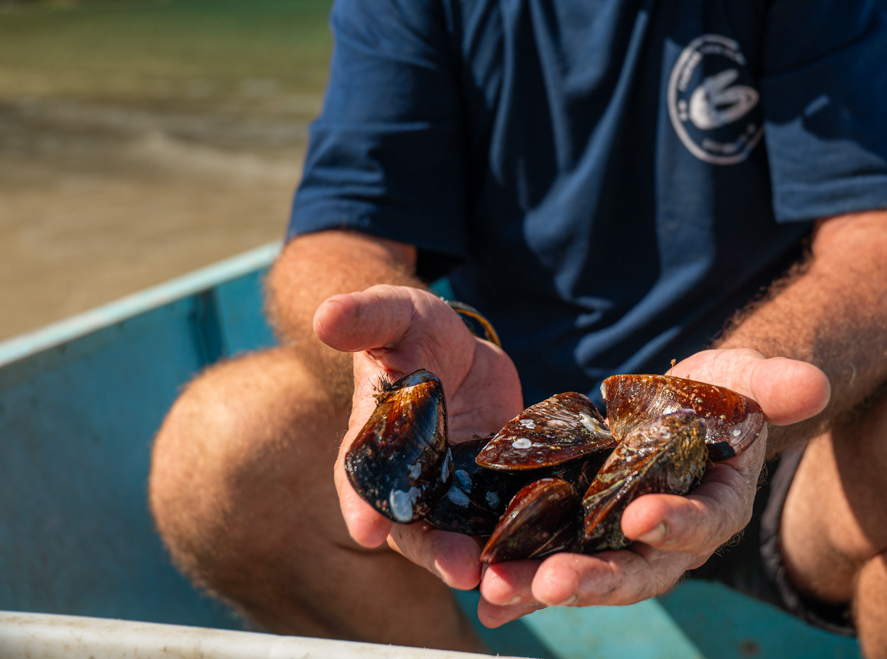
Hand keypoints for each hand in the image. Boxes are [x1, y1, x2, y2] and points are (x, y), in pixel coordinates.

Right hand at [317, 285, 522, 588]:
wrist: (458, 348)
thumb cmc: (411, 331)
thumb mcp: (393, 315)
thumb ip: (365, 318)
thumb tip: (324, 316)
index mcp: (373, 447)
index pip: (361, 482)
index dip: (362, 505)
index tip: (367, 529)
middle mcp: (411, 483)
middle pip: (419, 528)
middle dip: (438, 552)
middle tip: (460, 569)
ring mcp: (456, 492)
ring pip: (467, 537)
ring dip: (486, 561)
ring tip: (507, 579)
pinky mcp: (497, 491)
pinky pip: (511, 521)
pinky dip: (528, 541)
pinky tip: (554, 557)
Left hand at [476, 348, 828, 626]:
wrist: (684, 404)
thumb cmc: (723, 394)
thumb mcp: (748, 380)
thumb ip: (773, 386)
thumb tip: (812, 384)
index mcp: (717, 506)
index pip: (702, 522)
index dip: (676, 524)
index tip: (642, 518)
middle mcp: (668, 536)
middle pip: (635, 568)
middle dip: (594, 579)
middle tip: (550, 583)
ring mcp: (620, 537)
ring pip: (585, 571)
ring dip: (541, 584)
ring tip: (496, 590)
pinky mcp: (583, 526)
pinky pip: (552, 554)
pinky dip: (521, 575)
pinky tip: (483, 592)